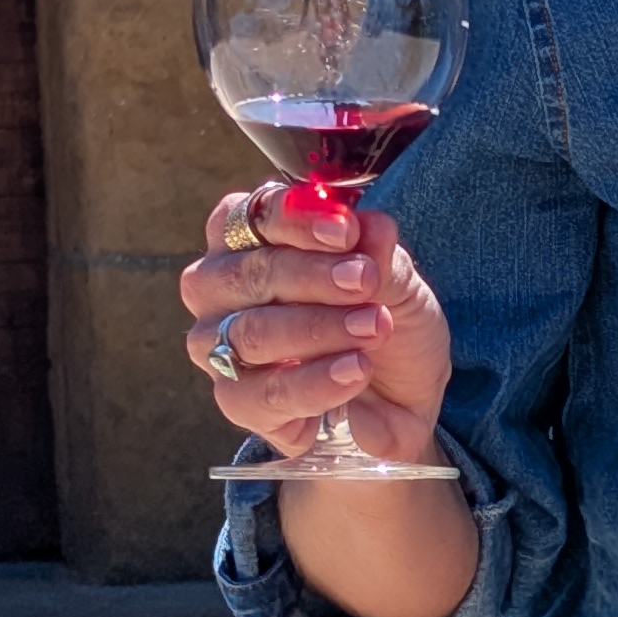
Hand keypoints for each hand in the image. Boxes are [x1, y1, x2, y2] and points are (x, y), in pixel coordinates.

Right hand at [183, 181, 454, 462]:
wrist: (398, 399)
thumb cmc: (379, 321)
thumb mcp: (396, 282)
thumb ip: (378, 254)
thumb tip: (370, 226)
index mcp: (248, 240)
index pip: (250, 215)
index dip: (295, 219)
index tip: (346, 229)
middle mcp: (220, 288)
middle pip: (247, 273)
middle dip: (311, 275)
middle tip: (365, 280)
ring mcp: (219, 346)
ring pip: (250, 333)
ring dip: (317, 328)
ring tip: (374, 327)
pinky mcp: (236, 401)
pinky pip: (263, 393)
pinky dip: (315, 381)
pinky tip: (356, 371)